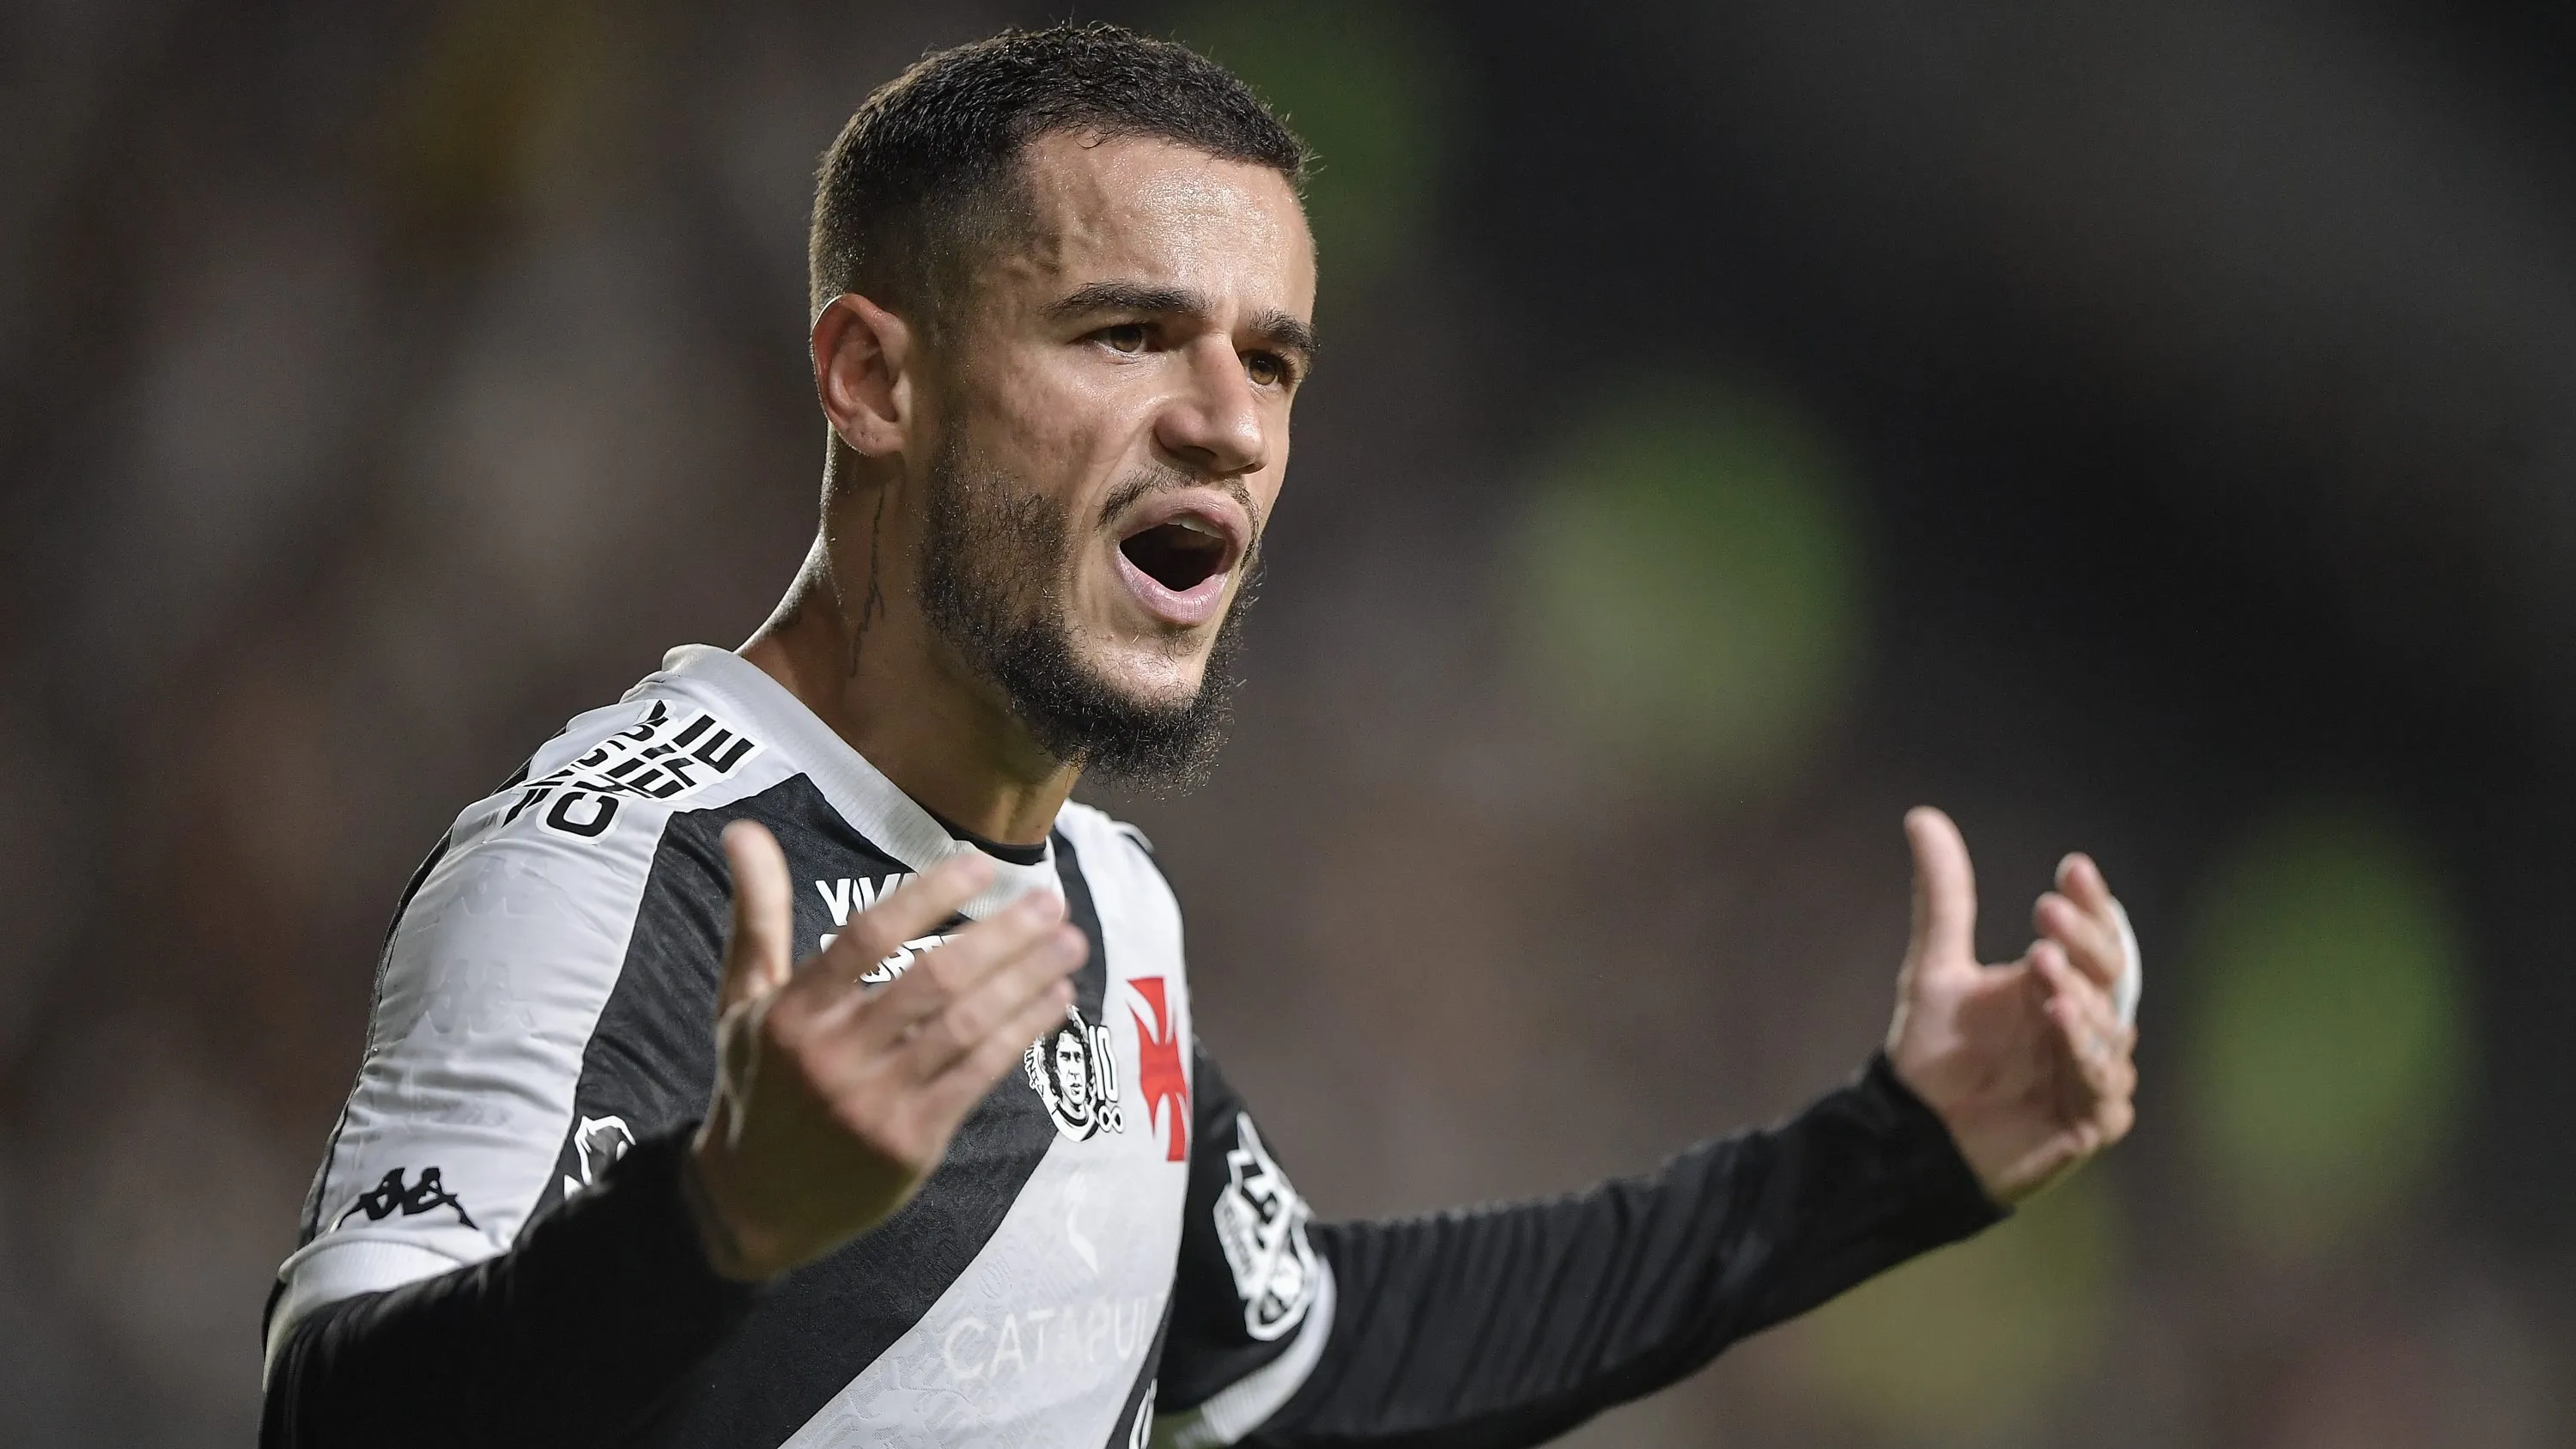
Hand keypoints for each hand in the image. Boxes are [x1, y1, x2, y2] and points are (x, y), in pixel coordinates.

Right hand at [684, 822, 1084, 1280]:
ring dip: (1026, 980)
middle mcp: (832, 1056)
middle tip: (1050, 903)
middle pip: (932, 979)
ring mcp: (873, 1104)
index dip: (929, 895)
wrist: (747, 1207)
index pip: (868, 937)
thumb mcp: (742, 1002)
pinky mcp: (910, 1144)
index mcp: (792, 1014)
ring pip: (965, 1026)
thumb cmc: (756, 1086)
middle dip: (1002, 936)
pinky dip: (1022, 1033)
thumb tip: (744, 826)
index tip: (984, 865)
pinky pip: (979, 1075)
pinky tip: (1054, 1001)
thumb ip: (757, 916)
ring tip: (1069, 945)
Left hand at [1884, 807, 2138, 1203]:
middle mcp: (2087, 1022)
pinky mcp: (2091, 1120)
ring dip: (2080, 995)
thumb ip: (1942, 898)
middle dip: (2083, 942)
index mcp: (2061, 982)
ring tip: (2044, 965)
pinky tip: (2059, 1017)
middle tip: (2048, 913)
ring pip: (2108, 1026)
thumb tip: (1922, 817)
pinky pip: (2101, 1083)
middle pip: (2110, 973)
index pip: (2093, 934)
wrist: (1915, 1134)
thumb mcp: (1935, 968)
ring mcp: (2094, 1071)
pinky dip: (2083, 1051)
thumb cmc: (1935, 1055)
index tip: (2072, 868)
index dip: (2089, 902)